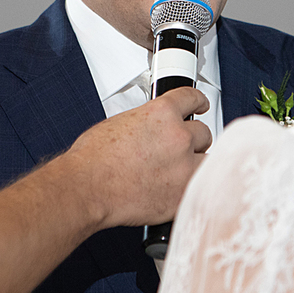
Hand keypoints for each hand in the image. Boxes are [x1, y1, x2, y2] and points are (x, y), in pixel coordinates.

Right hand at [64, 88, 211, 228]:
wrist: (86, 188)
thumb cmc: (93, 160)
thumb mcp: (121, 123)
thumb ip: (148, 123)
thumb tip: (154, 129)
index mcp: (162, 113)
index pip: (192, 98)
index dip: (198, 102)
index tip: (201, 105)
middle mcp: (178, 137)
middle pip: (203, 132)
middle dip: (193, 139)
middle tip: (181, 147)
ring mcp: (184, 167)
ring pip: (208, 160)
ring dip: (196, 163)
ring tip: (179, 170)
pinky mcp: (183, 194)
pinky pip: (199, 186)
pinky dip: (190, 187)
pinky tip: (177, 188)